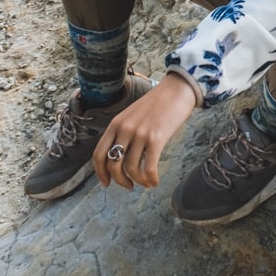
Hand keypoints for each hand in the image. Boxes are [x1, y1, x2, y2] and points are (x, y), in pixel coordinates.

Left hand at [93, 72, 197, 190]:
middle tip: (129, 186)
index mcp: (115, 123)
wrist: (177, 90)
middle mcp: (124, 129)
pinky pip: (149, 167)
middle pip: (113, 165)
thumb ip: (123, 133)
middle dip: (120, 180)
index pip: (98, 154)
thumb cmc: (157, 104)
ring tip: (146, 182)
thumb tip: (121, 158)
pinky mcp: (156, 138)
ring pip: (131, 169)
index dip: (100, 173)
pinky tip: (155, 181)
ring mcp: (140, 133)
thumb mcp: (132, 116)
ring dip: (138, 181)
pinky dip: (150, 179)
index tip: (106, 183)